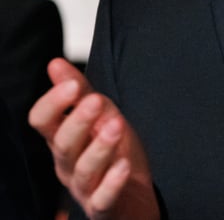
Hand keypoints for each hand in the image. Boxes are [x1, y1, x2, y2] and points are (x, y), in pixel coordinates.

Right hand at [28, 59, 159, 219]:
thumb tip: (55, 64)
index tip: (72, 84)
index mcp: (63, 140)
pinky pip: (102, 198)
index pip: (43, 122)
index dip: (53, 104)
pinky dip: (112, 183)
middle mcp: (67, 165)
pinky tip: (123, 165)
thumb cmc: (114, 155)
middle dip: (77, 121)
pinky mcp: (103, 207)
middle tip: (95, 101)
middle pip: (62, 144)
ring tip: (116, 126)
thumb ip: (81, 93)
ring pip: (83, 170)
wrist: (134, 198)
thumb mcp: (101, 118)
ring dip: (99, 147)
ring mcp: (84, 188)